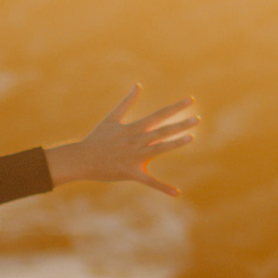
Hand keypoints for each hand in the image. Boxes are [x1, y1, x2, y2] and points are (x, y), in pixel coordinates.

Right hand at [46, 85, 196, 197]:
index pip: (159, 115)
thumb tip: (138, 85)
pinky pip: (149, 181)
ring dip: (175, 143)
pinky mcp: (131, 172)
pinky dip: (162, 187)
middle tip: (196, 119)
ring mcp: (135, 157)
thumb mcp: (112, 118)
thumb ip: (127, 102)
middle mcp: (137, 140)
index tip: (190, 100)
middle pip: (162, 131)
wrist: (81, 158)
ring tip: (191, 137)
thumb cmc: (97, 138)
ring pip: (159, 149)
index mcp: (134, 128)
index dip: (175, 108)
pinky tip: (176, 193)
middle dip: (180, 125)